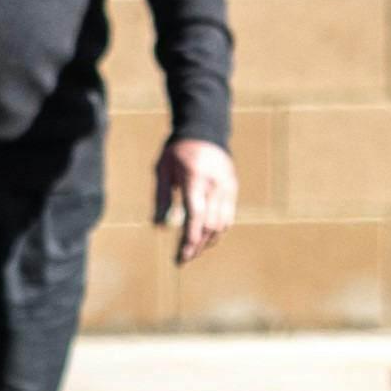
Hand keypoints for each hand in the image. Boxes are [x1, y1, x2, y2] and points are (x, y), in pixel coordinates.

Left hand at [155, 135, 237, 265]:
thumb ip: (161, 198)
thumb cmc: (177, 152)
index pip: (195, 217)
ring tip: (193, 251)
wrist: (204, 131)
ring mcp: (227, 187)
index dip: (189, 240)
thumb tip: (158, 227)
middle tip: (183, 259)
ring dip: (208, 241)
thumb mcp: (162, 170)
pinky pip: (228, 216)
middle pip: (210, 225)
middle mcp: (215, 185)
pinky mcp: (233, 188)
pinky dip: (218, 231)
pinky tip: (206, 238)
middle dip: (196, 246)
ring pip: (222, 224)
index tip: (180, 256)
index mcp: (195, 179)